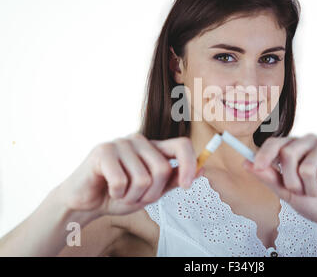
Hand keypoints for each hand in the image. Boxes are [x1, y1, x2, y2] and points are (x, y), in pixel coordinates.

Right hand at [57, 133, 201, 217]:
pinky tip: (108, 189)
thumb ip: (174, 180)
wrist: (86, 201)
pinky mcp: (103, 151)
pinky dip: (116, 194)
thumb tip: (202, 168)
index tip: (187, 185)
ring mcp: (121, 143)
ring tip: (120, 193)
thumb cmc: (119, 194)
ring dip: (132, 197)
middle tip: (136, 197)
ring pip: (142, 178)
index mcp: (153, 147)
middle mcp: (139, 140)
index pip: (182, 145)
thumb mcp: (152, 191)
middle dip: (151, 194)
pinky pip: (121, 181)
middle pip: (162, 169)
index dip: (189, 165)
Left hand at [243, 134, 316, 233]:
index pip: (275, 142)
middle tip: (302, 190)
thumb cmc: (312, 201)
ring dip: (311, 188)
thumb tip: (246, 163)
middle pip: (289, 153)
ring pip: (308, 167)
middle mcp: (309, 142)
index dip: (264, 154)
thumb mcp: (285, 191)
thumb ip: (267, 177)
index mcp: (293, 147)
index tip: (256, 166)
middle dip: (292, 181)